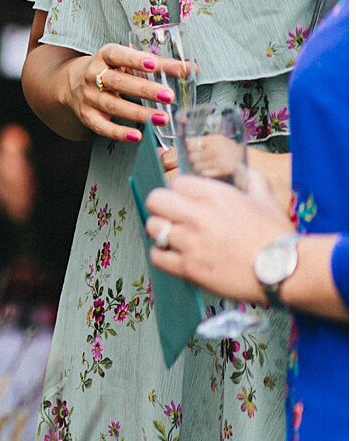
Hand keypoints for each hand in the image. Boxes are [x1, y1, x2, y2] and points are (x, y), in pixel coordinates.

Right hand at [65, 43, 184, 144]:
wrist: (73, 83)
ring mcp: (89, 97)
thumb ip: (159, 64)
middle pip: (118, 82)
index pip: (117, 55)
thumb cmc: (112, 70)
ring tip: (162, 118)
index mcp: (104, 57)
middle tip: (169, 96)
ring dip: (139, 113)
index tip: (153, 65)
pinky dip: (118, 133)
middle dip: (144, 90)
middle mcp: (93, 76)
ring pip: (113, 105)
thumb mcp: (129, 61)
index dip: (134, 59)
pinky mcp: (87, 116)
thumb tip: (191, 68)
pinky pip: (102, 126)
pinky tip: (137, 136)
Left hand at [143, 172, 293, 302]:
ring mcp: (191, 243)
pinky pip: (157, 257)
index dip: (181, 192)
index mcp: (215, 196)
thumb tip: (241, 169)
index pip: (176, 182)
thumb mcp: (266, 199)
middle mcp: (198, 216)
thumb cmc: (278, 237)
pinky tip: (174, 256)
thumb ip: (251, 179)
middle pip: (156, 200)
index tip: (188, 201)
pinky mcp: (189, 268)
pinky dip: (162, 256)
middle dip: (162, 207)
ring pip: (153, 228)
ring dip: (161, 232)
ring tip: (174, 238)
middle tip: (172, 216)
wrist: (286, 271)